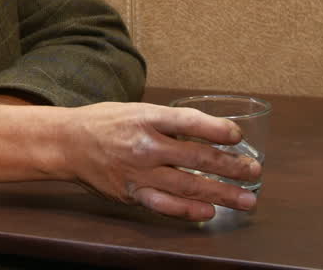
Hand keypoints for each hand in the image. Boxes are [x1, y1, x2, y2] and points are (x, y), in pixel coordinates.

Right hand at [56, 102, 261, 220]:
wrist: (67, 143)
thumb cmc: (105, 122)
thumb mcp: (137, 109)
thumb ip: (169, 122)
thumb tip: (208, 132)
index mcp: (147, 117)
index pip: (189, 122)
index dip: (216, 130)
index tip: (238, 136)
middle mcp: (145, 145)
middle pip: (197, 157)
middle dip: (231, 166)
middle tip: (254, 172)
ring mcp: (139, 172)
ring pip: (188, 185)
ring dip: (221, 193)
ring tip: (246, 199)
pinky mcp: (132, 192)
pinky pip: (164, 205)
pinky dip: (188, 211)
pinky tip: (208, 213)